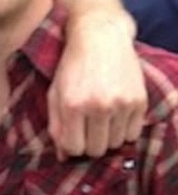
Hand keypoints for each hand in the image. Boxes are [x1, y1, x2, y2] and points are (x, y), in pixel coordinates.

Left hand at [48, 14, 146, 159]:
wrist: (100, 36)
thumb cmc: (73, 66)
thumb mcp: (55, 93)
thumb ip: (56, 126)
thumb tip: (63, 157)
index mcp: (72, 105)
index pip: (74, 149)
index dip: (73, 146)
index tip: (74, 136)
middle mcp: (98, 106)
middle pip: (96, 150)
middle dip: (90, 143)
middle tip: (89, 128)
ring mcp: (121, 103)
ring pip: (116, 144)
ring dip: (108, 136)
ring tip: (102, 118)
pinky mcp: (139, 100)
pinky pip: (133, 134)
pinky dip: (125, 130)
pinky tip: (116, 114)